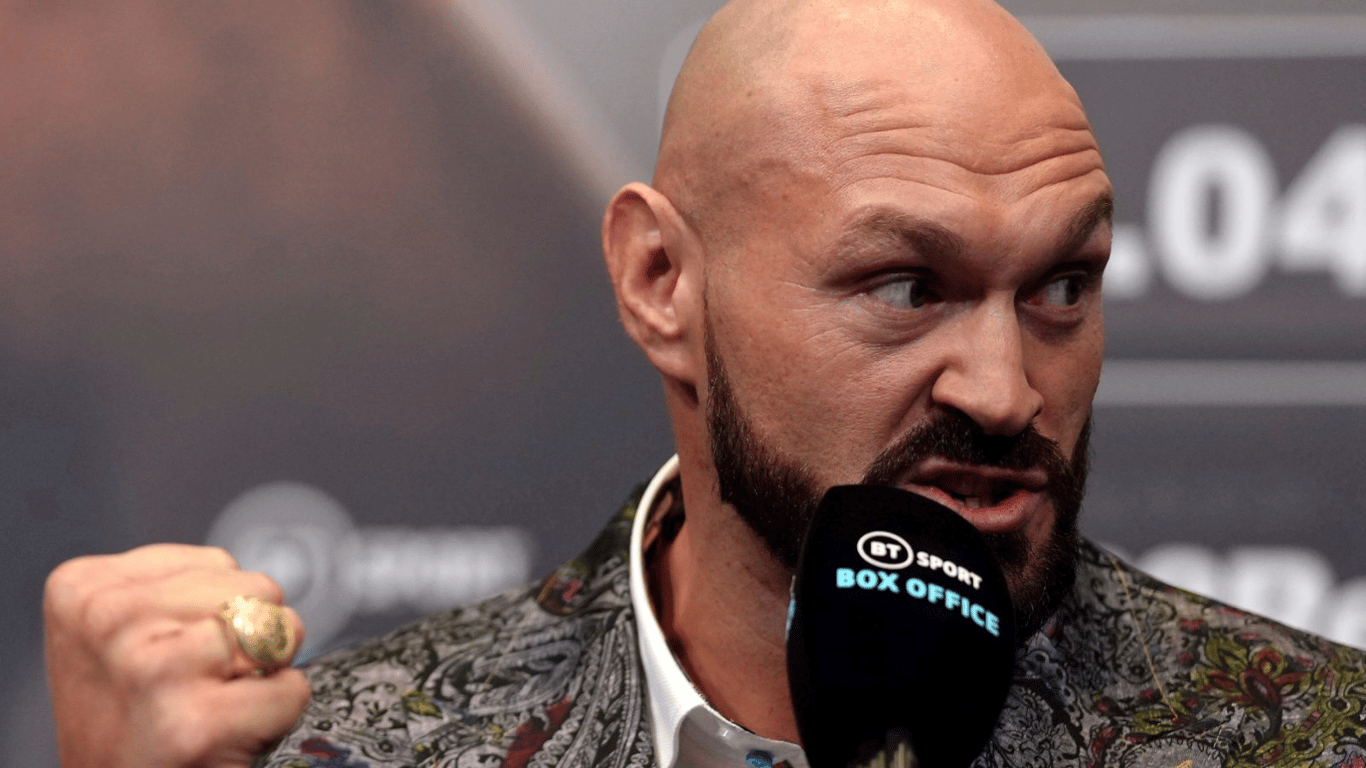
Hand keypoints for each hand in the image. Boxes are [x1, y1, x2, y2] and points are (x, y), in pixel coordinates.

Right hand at [44, 544, 309, 767]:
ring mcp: (153, 669)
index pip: (217, 563)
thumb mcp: (119, 633)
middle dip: (248, 634)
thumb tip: (258, 593)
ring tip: (212, 704)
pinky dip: (278, 713)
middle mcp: (109, 620)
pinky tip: (228, 734)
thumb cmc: (127, 717)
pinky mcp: (196, 723)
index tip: (172, 654)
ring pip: (277, 631)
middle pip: (254, 588)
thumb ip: (178, 590)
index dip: (215, 613)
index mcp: (84, 587)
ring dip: (264, 672)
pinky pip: (290, 689)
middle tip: (198, 684)